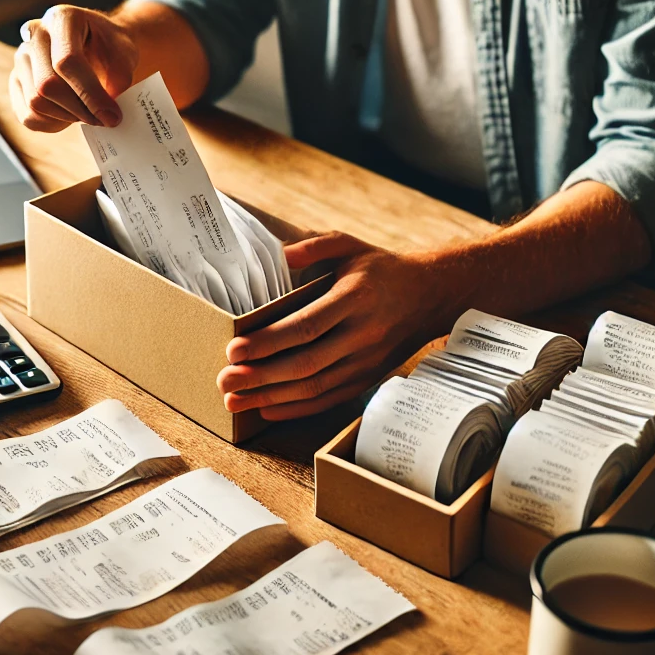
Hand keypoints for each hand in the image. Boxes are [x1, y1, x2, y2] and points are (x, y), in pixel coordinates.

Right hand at [9, 4, 137, 131]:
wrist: (97, 44)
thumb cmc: (110, 47)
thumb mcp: (125, 55)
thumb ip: (119, 82)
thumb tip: (107, 115)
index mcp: (62, 18)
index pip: (67, 61)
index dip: (90, 95)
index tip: (112, 116)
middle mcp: (34, 33)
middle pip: (47, 85)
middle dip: (80, 110)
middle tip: (103, 119)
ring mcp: (21, 57)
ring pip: (35, 102)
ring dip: (67, 118)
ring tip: (88, 114)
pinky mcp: (15, 80)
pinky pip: (27, 115)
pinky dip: (52, 124)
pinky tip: (70, 116)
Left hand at [217, 232, 441, 420]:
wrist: (429, 296)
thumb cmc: (381, 268)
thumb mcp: (350, 244)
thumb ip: (315, 245)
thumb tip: (280, 254)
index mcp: (354, 298)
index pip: (306, 326)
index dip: (268, 341)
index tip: (234, 349)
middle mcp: (361, 335)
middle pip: (305, 363)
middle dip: (260, 376)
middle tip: (224, 380)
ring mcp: (365, 362)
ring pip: (314, 387)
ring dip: (271, 397)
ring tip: (234, 400)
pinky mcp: (366, 379)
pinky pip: (328, 400)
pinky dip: (295, 409)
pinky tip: (266, 408)